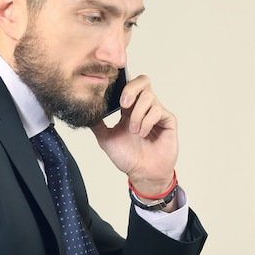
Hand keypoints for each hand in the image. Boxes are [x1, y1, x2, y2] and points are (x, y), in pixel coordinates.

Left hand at [90, 74, 177, 195]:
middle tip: (122, 104)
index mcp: (129, 108)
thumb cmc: (128, 158)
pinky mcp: (168, 120)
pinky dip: (147, 121)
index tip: (112, 87)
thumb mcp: (106, 138)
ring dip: (137, 114)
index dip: (121, 80)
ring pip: (149, 96)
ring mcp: (157, 112)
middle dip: (131, 89)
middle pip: (142, 81)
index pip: (127, 85)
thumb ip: (97, 123)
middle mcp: (144, 107)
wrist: (143, 174)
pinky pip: (158, 111)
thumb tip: (86, 110)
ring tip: (133, 131)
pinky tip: (143, 134)